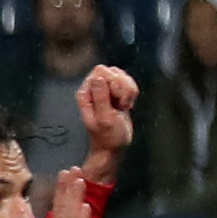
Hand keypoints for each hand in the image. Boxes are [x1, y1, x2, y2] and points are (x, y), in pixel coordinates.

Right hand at [46, 168, 95, 217]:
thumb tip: (80, 213)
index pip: (59, 211)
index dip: (63, 192)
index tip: (66, 174)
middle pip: (62, 209)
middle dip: (67, 188)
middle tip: (71, 168)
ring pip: (68, 217)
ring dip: (72, 197)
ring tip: (76, 179)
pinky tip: (83, 206)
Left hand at [75, 63, 137, 179]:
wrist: (113, 145)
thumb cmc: (107, 136)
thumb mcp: (104, 118)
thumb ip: (100, 97)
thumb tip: (98, 78)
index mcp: (85, 93)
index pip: (100, 71)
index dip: (113, 82)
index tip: (117, 100)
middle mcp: (92, 88)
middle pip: (112, 71)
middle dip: (122, 86)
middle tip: (122, 104)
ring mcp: (104, 89)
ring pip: (121, 75)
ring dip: (128, 90)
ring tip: (124, 105)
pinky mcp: (114, 92)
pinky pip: (127, 82)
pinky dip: (131, 92)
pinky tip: (127, 104)